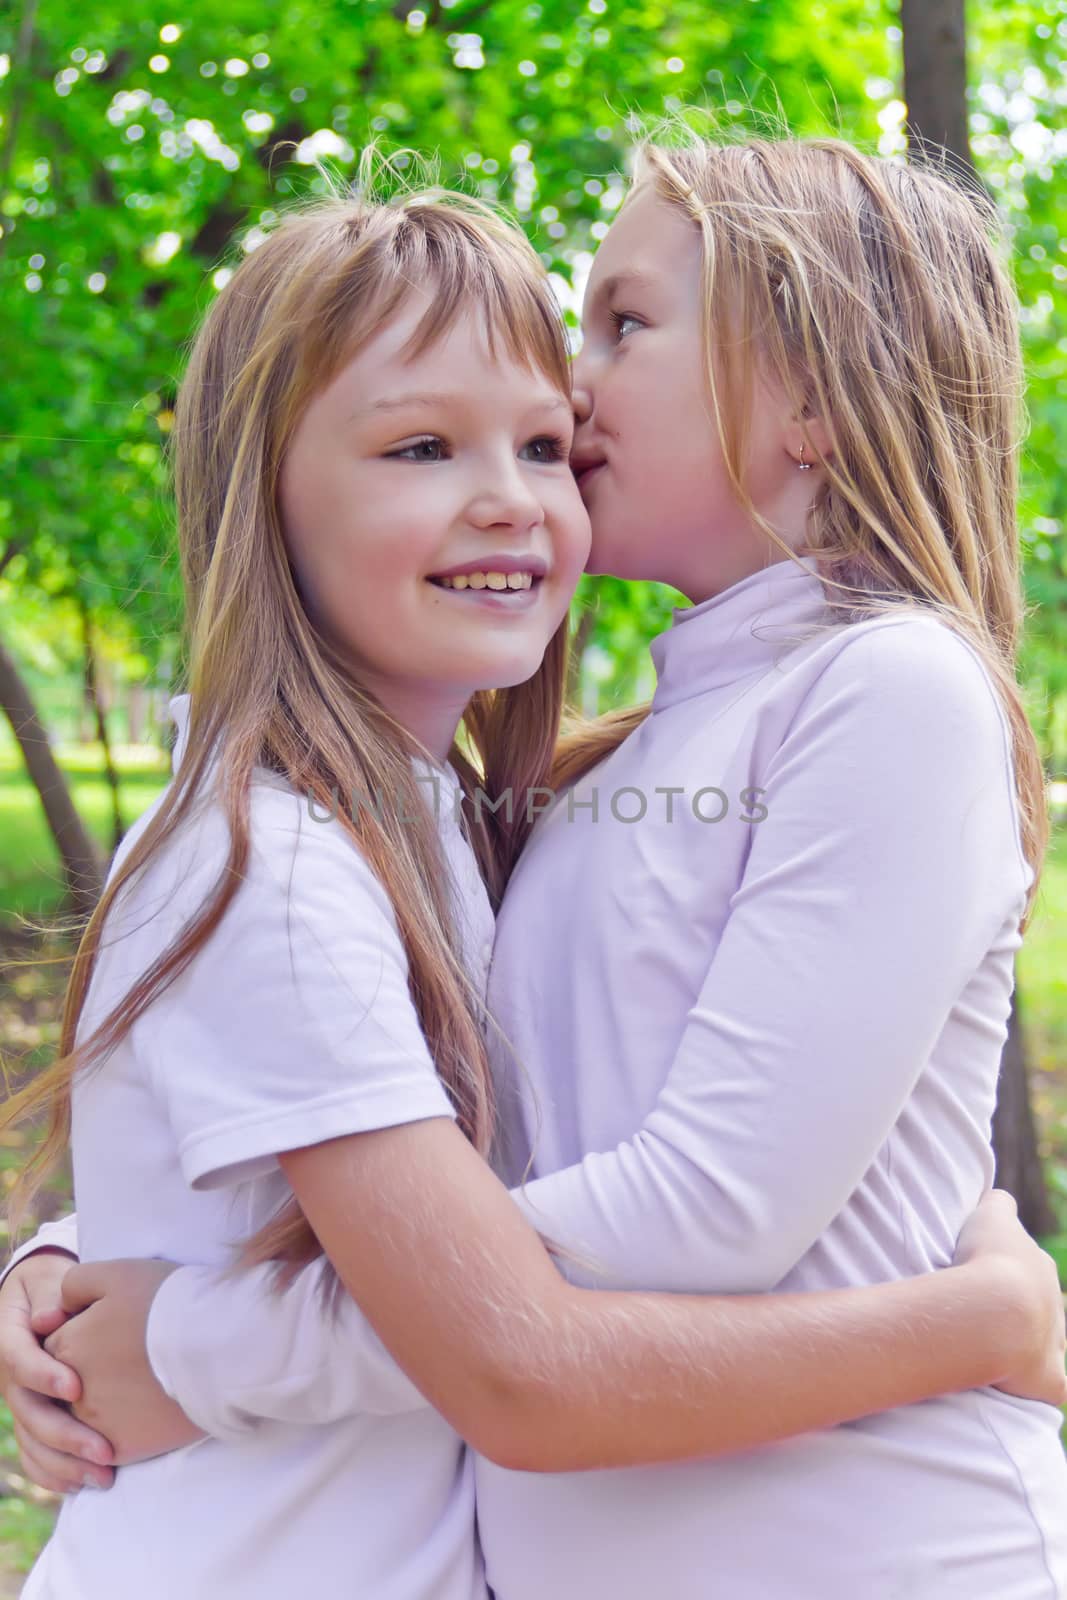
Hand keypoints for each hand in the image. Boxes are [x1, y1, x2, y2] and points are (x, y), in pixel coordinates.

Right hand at [0, 1249, 114, 1492]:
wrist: (41, 1298)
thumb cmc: (52, 1286)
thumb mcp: (50, 1279)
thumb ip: (52, 1298)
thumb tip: (47, 1320)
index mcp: (8, 1337)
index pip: (20, 1360)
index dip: (45, 1376)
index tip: (77, 1389)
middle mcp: (8, 1377)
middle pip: (28, 1412)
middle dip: (65, 1435)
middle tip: (104, 1451)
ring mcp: (18, 1402)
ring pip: (31, 1441)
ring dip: (65, 1464)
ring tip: (103, 1477)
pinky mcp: (31, 1419)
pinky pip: (33, 1453)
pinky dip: (53, 1473)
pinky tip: (81, 1485)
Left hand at [43, 1260, 206, 1466]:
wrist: (216, 1345)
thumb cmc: (167, 1302)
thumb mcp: (117, 1274)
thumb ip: (75, 1284)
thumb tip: (56, 1308)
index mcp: (66, 1348)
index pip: (53, 1348)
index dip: (80, 1338)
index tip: (109, 1333)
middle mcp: (70, 1392)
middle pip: (65, 1389)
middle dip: (86, 1378)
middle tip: (124, 1363)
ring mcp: (94, 1425)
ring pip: (82, 1423)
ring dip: (99, 1412)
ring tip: (136, 1393)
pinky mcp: (121, 1449)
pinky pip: (105, 1452)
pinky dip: (115, 1441)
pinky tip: (141, 1421)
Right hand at [953, 1189, 1066, 1405]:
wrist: (997, 1311)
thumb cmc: (988, 1259)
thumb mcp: (990, 1215)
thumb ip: (998, 1204)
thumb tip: (999, 1200)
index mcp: (1039, 1267)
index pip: (1029, 1266)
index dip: (1007, 1269)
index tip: (985, 1273)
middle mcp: (1054, 1305)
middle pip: (1044, 1306)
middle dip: (1025, 1309)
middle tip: (990, 1313)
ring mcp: (1055, 1344)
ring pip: (1054, 1344)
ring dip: (1034, 1346)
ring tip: (1003, 1350)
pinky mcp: (1050, 1380)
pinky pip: (1056, 1389)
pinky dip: (1046, 1389)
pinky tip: (1031, 1389)